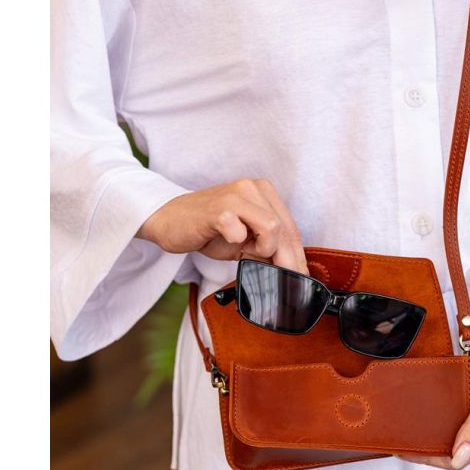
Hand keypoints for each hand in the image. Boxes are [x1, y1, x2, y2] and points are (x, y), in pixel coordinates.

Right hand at [136, 178, 308, 273]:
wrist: (169, 221)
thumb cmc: (208, 230)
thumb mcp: (244, 240)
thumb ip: (267, 248)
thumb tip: (291, 270)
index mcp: (264, 192)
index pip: (290, 228)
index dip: (298, 256)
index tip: (301, 277)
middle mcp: (253, 188)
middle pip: (285, 230)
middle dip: (287, 261)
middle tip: (284, 280)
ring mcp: (236, 195)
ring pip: (272, 228)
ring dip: (262, 249)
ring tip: (245, 250)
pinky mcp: (219, 208)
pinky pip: (240, 233)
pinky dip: (237, 243)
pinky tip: (227, 240)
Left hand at [398, 322, 469, 469]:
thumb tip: (458, 459)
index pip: (455, 459)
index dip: (429, 459)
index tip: (405, 452)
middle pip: (447, 444)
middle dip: (423, 445)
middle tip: (396, 438)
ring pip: (445, 425)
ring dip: (425, 427)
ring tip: (401, 421)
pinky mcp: (465, 390)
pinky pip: (446, 404)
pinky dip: (430, 406)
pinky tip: (416, 400)